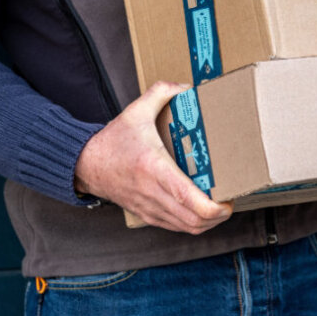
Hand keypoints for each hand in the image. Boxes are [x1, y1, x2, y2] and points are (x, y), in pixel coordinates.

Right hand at [75, 81, 232, 233]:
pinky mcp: (146, 215)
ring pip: (187, 228)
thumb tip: (187, 87)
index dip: (214, 207)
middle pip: (194, 220)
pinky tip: (201, 209)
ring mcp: (149, 207)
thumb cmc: (113, 140)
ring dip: (208, 222)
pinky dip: (193, 223)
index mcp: (154, 168)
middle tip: (231, 199)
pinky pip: (176, 227)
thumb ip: (162, 92)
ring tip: (220, 204)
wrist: (85, 164)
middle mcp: (152, 192)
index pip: (189, 198)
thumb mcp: (136, 110)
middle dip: (219, 215)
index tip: (229, 197)